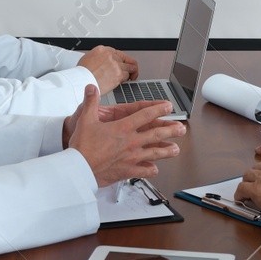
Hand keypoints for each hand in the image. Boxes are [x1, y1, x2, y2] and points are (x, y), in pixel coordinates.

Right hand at [66, 85, 184, 185]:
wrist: (79, 168)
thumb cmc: (82, 146)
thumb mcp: (85, 120)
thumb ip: (91, 102)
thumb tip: (91, 88)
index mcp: (123, 128)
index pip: (145, 115)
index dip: (159, 109)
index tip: (168, 106)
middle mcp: (131, 142)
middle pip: (156, 134)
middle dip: (171, 130)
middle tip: (181, 128)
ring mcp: (132, 157)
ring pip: (155, 153)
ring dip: (167, 151)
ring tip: (176, 149)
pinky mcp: (128, 171)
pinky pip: (144, 171)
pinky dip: (151, 170)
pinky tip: (154, 169)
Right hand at [79, 45, 137, 92]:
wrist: (81, 81)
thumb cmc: (82, 74)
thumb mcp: (88, 58)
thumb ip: (98, 58)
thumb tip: (102, 62)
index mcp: (102, 50)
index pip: (118, 53)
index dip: (122, 60)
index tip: (122, 64)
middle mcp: (110, 55)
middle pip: (125, 59)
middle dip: (128, 66)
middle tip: (130, 71)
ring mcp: (115, 64)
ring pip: (129, 67)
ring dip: (130, 72)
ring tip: (130, 77)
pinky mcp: (118, 74)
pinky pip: (128, 75)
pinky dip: (127, 79)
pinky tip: (125, 81)